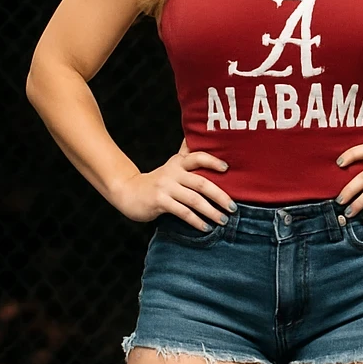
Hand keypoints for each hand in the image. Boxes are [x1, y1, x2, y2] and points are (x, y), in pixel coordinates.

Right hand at [114, 150, 235, 228]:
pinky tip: (206, 228)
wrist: (129, 192)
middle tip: (233, 207)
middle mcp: (173, 173)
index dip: (213, 161)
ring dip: (211, 212)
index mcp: (178, 163)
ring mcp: (165, 187)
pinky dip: (196, 221)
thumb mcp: (171, 165)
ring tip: (224, 220)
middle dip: (220, 196)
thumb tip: (199, 135)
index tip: (227, 169)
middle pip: (201, 183)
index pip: (198, 157)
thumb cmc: (157, 181)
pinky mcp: (159, 202)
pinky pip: (183, 212)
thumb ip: (186, 154)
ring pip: (194, 200)